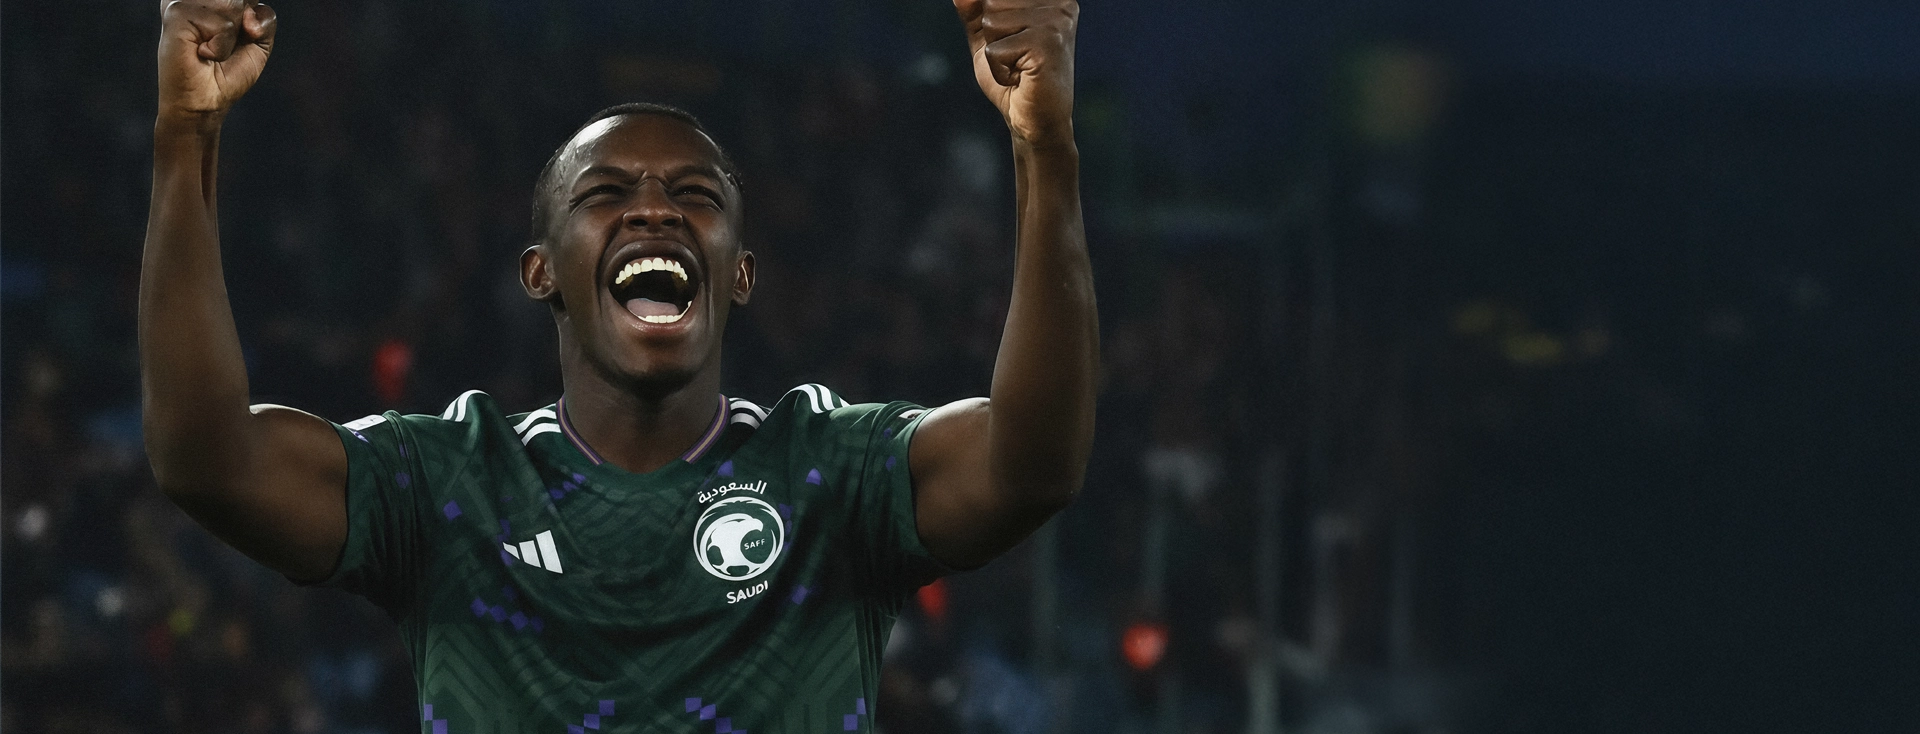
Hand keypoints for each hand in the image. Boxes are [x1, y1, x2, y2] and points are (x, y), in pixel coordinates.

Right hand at [157, 0, 277, 129]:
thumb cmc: (228, 72)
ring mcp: (182, 0)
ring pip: (232, 5)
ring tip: (210, 49)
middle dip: (242, 24)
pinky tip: (203, 52)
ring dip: (230, 36)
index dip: (249, 11)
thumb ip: (265, 18)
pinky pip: (221, 23)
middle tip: (220, 42)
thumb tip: (247, 14)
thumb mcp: (259, 42)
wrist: (205, 101)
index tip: (239, 32)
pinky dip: (221, 45)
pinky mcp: (175, 12)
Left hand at [954, 0, 1078, 145]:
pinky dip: (999, 70)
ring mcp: (1055, 22)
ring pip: (992, 22)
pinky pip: (995, 49)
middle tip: (1015, 56)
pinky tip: (1021, 79)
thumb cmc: (1015, 78)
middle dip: (992, 34)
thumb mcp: (987, 38)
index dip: (989, 17)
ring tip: (1019, 66)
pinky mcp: (1046, 45)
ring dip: (995, 51)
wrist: (1036, 121)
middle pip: (992, 2)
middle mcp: (1059, 3)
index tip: (1011, 41)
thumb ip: (974, 11)